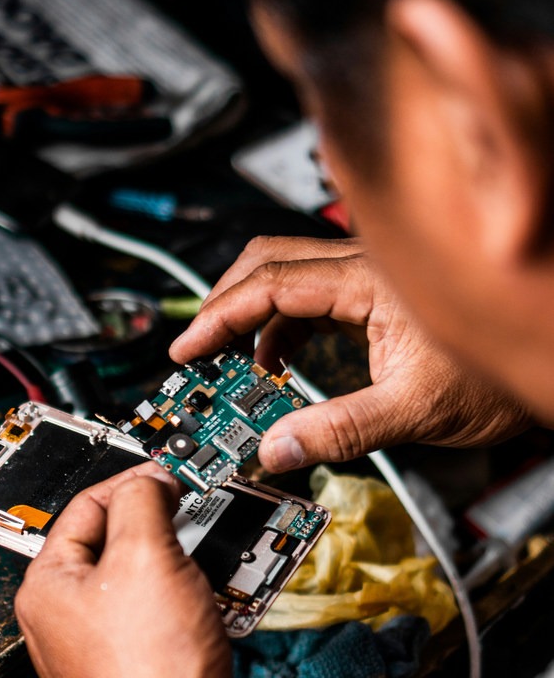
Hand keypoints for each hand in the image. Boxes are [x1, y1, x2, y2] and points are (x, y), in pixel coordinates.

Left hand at [14, 462, 231, 677]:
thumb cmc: (150, 669)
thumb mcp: (145, 556)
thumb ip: (142, 500)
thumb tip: (150, 479)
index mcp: (50, 584)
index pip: (89, 503)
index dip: (133, 479)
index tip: (170, 473)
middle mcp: (67, 612)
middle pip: (117, 536)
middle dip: (161, 521)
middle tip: (191, 510)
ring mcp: (100, 638)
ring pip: (143, 570)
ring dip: (179, 555)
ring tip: (204, 553)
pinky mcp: (134, 656)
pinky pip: (158, 604)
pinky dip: (185, 589)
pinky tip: (206, 592)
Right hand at [169, 236, 531, 470]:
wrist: (539, 356)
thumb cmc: (492, 378)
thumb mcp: (413, 411)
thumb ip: (340, 430)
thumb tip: (276, 449)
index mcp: (367, 281)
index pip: (272, 284)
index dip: (222, 315)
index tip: (189, 346)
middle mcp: (361, 266)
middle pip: (268, 260)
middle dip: (226, 300)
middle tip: (199, 345)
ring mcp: (364, 276)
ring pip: (285, 273)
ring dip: (251, 313)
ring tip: (230, 359)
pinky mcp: (368, 293)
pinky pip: (307, 297)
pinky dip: (279, 325)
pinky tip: (275, 360)